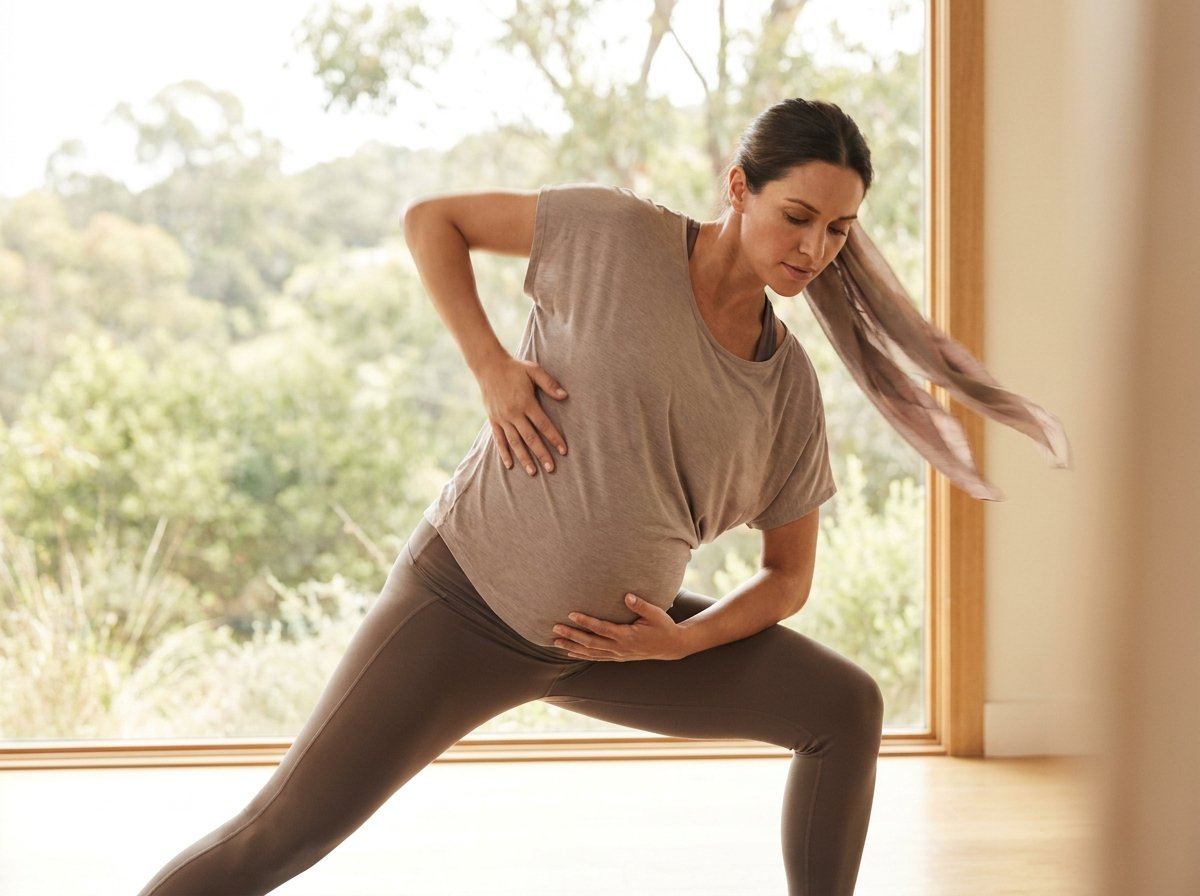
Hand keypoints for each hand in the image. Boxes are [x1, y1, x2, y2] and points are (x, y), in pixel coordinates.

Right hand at [476, 354, 568, 474]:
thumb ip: (549, 383)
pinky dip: (504, 453)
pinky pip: (499, 439)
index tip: (564, 450)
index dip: (554, 438)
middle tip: (551, 468)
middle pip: (530, 438)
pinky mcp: (493, 420)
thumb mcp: (534, 370)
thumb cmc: (515, 368)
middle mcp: (513, 413)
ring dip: (524, 458)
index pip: (543, 425)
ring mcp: (502, 418)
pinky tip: (510, 465)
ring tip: (533, 472)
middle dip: (542, 454)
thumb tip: (565, 396)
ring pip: (515, 442)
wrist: (488, 366)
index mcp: (526, 402)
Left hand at [551, 594, 689, 660]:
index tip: (571, 614)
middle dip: (572, 635)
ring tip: (555, 641)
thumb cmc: (664, 626)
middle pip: (591, 643)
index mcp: (628, 636)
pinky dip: (582, 655)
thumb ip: (641, 605)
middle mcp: (620, 648)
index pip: (602, 629)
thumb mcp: (656, 614)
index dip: (586, 622)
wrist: (672, 646)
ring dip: (572, 646)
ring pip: (591, 652)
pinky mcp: (618, 657)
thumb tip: (627, 596)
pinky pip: (596, 657)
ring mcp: (618, 654)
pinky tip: (570, 652)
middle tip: (555, 628)